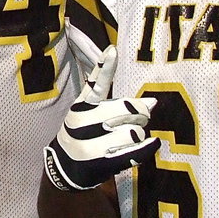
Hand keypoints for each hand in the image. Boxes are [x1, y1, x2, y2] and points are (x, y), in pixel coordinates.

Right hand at [44, 46, 158, 190]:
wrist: (65, 167)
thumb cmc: (85, 135)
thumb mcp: (91, 114)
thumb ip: (120, 105)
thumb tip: (153, 103)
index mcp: (82, 105)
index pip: (96, 83)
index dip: (105, 66)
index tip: (113, 50)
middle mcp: (83, 121)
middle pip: (128, 109)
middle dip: (140, 114)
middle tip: (138, 119)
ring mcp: (90, 143)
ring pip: (134, 132)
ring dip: (138, 136)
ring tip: (126, 140)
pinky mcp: (100, 162)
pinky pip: (134, 151)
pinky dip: (148, 148)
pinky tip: (152, 144)